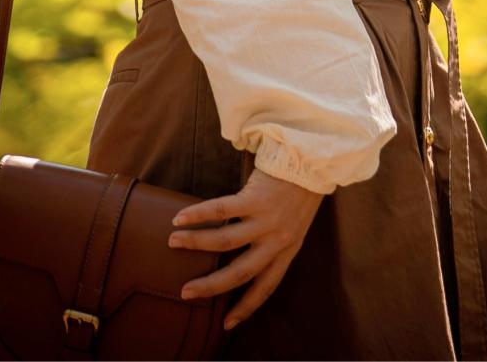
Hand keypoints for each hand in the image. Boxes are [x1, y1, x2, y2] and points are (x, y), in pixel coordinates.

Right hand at [169, 166, 322, 331]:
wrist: (313, 162)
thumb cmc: (301, 193)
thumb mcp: (295, 226)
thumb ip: (274, 243)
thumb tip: (243, 256)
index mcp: (287, 251)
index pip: (266, 288)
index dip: (246, 307)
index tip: (227, 324)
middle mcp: (276, 240)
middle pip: (240, 273)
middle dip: (210, 286)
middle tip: (186, 292)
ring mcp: (266, 220)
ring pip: (225, 241)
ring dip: (196, 243)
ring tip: (173, 242)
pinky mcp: (255, 198)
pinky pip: (222, 210)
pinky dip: (199, 215)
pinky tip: (181, 218)